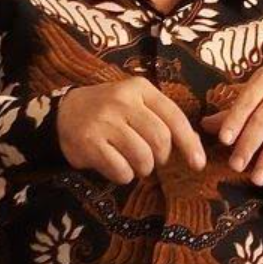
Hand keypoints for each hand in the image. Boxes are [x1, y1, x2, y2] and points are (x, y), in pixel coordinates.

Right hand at [57, 77, 205, 184]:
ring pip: (142, 157)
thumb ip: (162, 118)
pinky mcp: (89, 142)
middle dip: (161, 158)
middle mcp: (122, 101)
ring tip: (133, 164)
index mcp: (139, 88)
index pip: (174, 117)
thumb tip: (194, 145)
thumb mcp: (135, 102)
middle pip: (160, 140)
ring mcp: (104, 121)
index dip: (190, 143)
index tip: (198, 164)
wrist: (64, 112)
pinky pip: (121, 170)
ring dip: (143, 169)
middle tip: (151, 160)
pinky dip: (124, 175)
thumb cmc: (110, 110)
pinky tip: (116, 166)